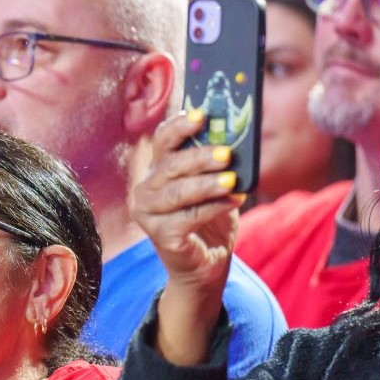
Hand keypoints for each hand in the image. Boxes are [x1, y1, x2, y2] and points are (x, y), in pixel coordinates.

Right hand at [133, 110, 243, 290]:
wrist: (206, 264)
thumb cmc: (210, 220)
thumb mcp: (214, 186)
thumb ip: (217, 165)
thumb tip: (234, 139)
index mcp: (156, 171)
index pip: (162, 141)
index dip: (179, 126)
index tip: (200, 115)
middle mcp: (145, 190)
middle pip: (170, 165)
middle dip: (199, 157)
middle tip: (226, 153)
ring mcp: (148, 214)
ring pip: (177, 191)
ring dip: (207, 184)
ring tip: (232, 180)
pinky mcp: (161, 236)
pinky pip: (189, 216)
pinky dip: (214, 206)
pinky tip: (233, 200)